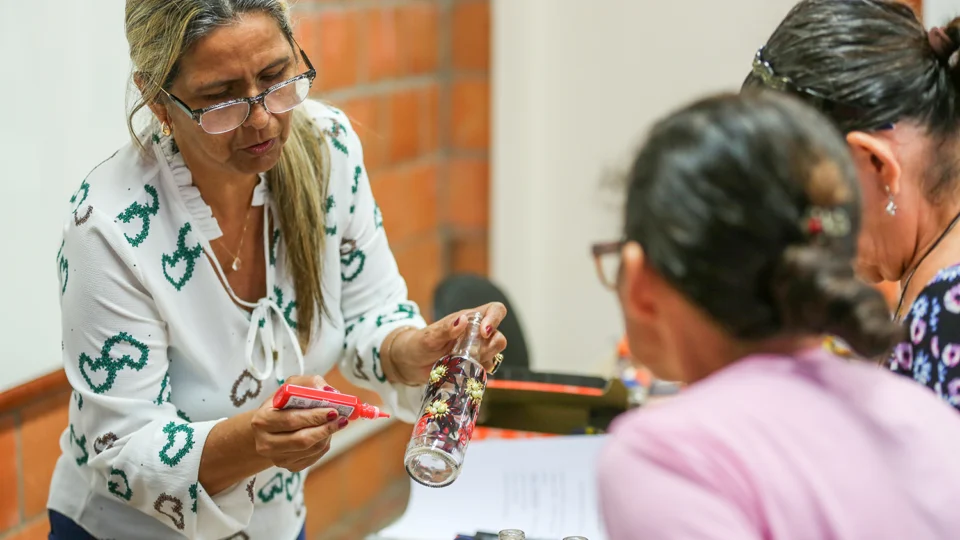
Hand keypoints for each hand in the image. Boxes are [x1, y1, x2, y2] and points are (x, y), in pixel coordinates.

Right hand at [250, 375, 344, 471]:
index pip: (291, 420)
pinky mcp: (289, 467)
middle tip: (342, 419)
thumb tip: (328, 391)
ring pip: (311, 449)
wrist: (268, 427)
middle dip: (325, 428)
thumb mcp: (291, 386)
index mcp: (262, 420)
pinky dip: (324, 445)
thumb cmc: (281, 404)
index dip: (314, 416)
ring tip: (335, 424)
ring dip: (327, 436)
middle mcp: (265, 443)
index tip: (333, 411)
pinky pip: (313, 457)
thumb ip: (309, 383)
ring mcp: (277, 458)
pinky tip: (325, 434)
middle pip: (302, 439)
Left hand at [383, 303, 507, 384]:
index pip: (495, 310)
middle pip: (499, 337)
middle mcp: (477, 333)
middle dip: (490, 347)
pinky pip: (486, 369)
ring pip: (495, 355)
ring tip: (464, 363)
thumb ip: (446, 328)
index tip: (484, 333)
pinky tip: (465, 372)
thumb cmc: (419, 343)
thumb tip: (463, 320)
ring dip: (484, 360)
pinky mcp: (473, 366)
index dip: (495, 319)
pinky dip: (479, 372)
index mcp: (469, 319)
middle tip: (471, 353)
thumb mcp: (429, 336)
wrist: (410, 363)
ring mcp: (476, 350)